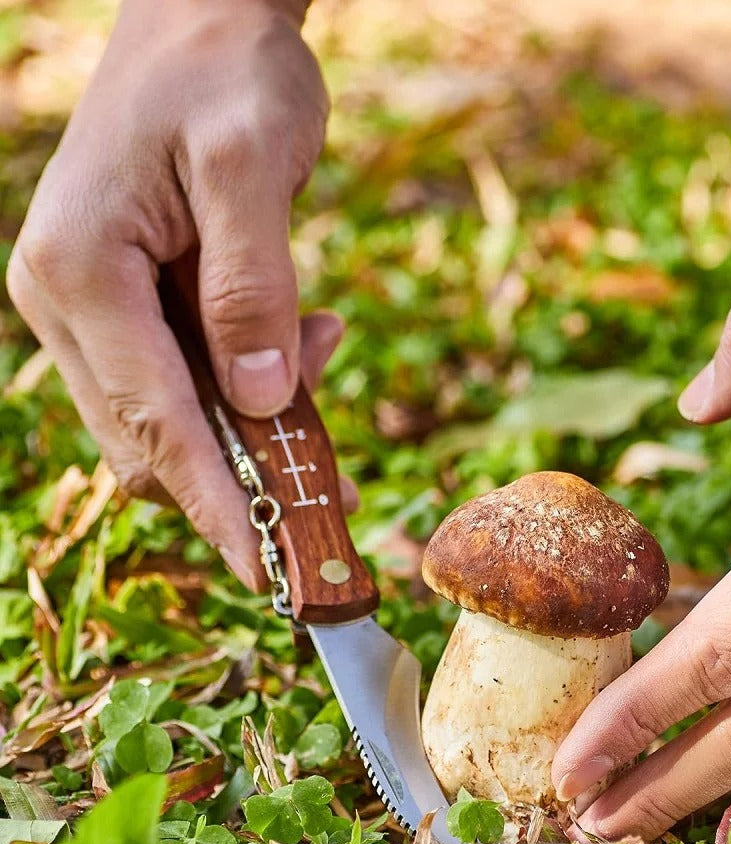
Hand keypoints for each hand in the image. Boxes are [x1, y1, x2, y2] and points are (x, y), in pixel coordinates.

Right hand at [6, 0, 348, 587]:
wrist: (205, 19)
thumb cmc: (224, 71)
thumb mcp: (250, 166)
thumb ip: (252, 290)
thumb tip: (263, 401)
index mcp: (80, 272)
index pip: (155, 423)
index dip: (215, 503)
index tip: (266, 569)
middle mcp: (70, 301)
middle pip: (153, 439)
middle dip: (242, 477)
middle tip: (329, 486)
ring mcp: (95, 307)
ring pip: (172, 419)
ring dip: (253, 429)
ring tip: (322, 354)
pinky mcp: (130, 305)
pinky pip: (187, 380)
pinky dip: (248, 389)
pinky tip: (304, 340)